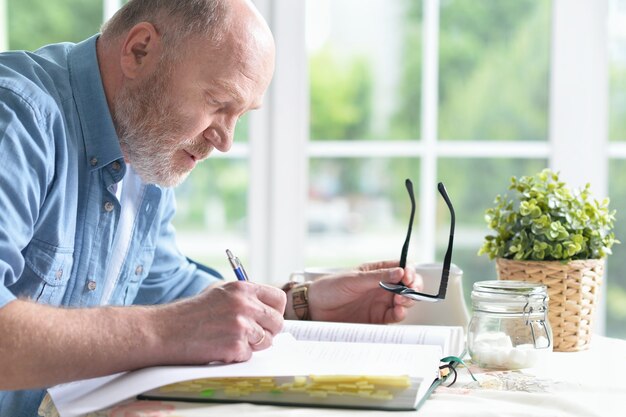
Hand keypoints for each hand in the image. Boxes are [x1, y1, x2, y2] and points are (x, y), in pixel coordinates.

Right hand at [157, 281, 285, 364]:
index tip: (268, 319)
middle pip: (277, 322)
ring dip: (252, 345)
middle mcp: (245, 304)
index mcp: (242, 288)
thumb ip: (245, 298)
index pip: (278, 299)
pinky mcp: (235, 346)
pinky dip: (236, 356)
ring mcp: (241, 325)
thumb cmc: (190, 315)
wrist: (164, 331)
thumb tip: (268, 310)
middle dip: (267, 332)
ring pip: (267, 341)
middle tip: (250, 335)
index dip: (276, 311)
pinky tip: (219, 348)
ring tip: (229, 340)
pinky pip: (249, 356)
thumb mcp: (220, 294)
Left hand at [306, 260, 422, 323]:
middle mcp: (382, 286)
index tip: (408, 277)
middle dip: (413, 287)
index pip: (402, 268)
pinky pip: (394, 316)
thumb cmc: (330, 288)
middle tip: (408, 290)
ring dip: (407, 300)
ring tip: (400, 300)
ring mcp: (380, 302)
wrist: (315, 308)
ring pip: (404, 301)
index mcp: (377, 271)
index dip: (409, 271)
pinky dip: (400, 314)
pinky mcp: (377, 318)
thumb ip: (378, 277)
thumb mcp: (354, 279)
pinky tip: (398, 311)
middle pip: (407, 285)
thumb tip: (400, 272)